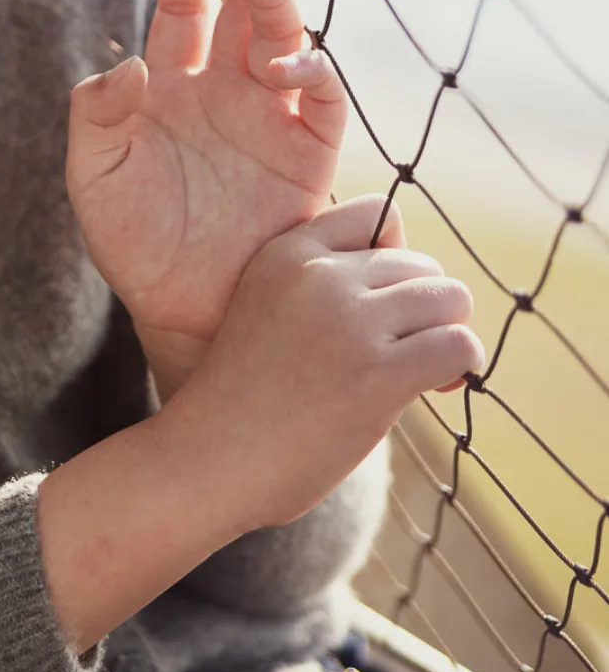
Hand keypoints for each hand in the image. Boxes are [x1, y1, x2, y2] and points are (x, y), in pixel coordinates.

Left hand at [67, 0, 346, 359]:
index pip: (185, 7)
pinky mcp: (308, 156)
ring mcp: (271, 119)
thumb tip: (132, 63)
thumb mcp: (95, 180)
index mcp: (174, 85)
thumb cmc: (133, 245)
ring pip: (285, 39)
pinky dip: (313, 71)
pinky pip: (323, 102)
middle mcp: (228, 90)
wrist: (182, 310)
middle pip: (243, 7)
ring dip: (276, 2)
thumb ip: (98, 118)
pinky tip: (286, 58)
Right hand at [166, 194, 483, 532]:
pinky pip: (459, 345)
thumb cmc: (243, 398)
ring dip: (446, 334)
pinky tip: (437, 387)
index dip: (396, 258)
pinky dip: (461, 366)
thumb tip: (416, 284)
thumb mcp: (265, 307)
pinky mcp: (379, 372)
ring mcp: (350, 321)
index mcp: (287, 251)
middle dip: (424, 309)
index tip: (381, 305)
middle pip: (421, 265)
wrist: (210, 459)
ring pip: (450, 298)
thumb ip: (319, 284)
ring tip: (425, 371)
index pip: (377, 213)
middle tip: (405, 353)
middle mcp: (321, 275)